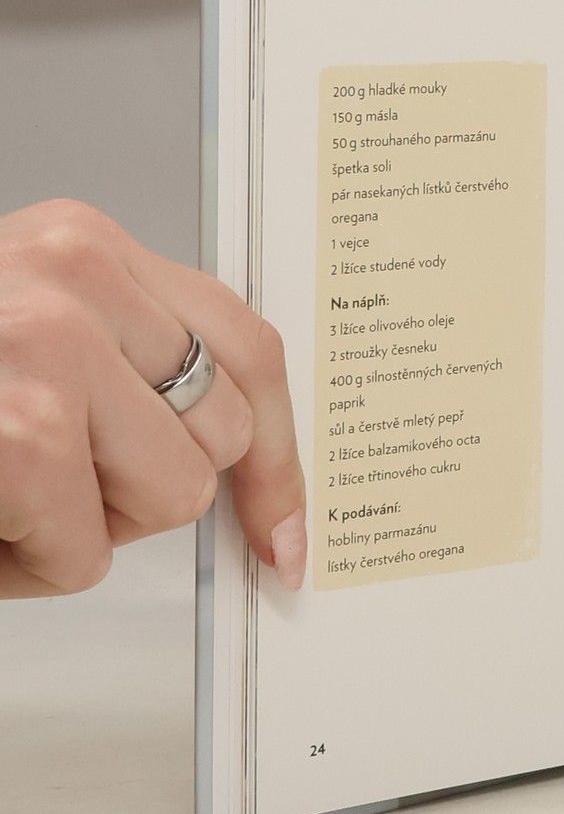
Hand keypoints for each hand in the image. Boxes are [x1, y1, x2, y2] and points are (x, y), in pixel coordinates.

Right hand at [0, 201, 305, 596]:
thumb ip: (123, 360)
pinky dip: (25, 568)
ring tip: (2, 494)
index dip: (279, 450)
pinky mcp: (16, 435)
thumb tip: (244, 455)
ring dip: (83, 529)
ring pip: (168, 497)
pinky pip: (85, 553)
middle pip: (217, 433)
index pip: (246, 345)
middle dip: (142, 486)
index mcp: (81, 244)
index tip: (285, 527)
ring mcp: (42, 348)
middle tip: (47, 481)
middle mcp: (71, 276)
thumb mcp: (28, 331)